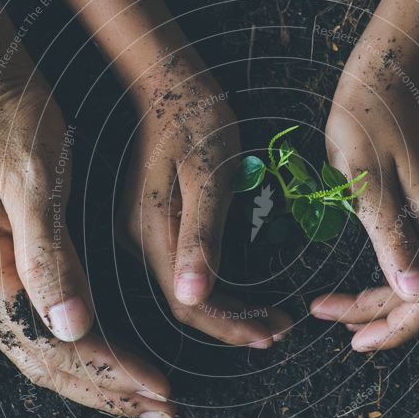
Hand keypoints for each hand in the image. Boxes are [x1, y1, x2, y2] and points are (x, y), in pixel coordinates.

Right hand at [0, 61, 174, 417]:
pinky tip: (112, 356)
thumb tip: (70, 328)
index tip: (156, 385)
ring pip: (41, 350)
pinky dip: (80, 347)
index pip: (49, 343)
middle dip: (106, 388)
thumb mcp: (33, 182)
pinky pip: (39, 324)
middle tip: (163, 405)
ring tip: (145, 395)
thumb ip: (47, 258)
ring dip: (96, 376)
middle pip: (43, 360)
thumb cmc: (10, 120)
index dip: (107, 369)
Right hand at [117, 61, 292, 347]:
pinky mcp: (151, 222)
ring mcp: (142, 231)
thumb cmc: (197, 121)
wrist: (171, 83)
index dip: (229, 326)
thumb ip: (201, 237)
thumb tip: (192, 297)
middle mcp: (139, 240)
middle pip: (186, 302)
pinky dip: (217, 286)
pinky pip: (184, 268)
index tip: (270, 334)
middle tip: (279, 330)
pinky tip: (241, 291)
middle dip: (234, 324)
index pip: (189, 303)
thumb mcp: (209, 175)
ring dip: (228, 310)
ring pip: (186, 289)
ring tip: (271, 319)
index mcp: (151, 231)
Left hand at [310, 49, 418, 351]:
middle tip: (328, 316)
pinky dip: (391, 277)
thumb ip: (390, 236)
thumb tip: (414, 295)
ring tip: (335, 307)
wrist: (384, 73)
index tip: (347, 336)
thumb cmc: (363, 120)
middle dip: (379, 318)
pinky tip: (362, 282)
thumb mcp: (364, 179)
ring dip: (382, 301)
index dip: (389, 328)